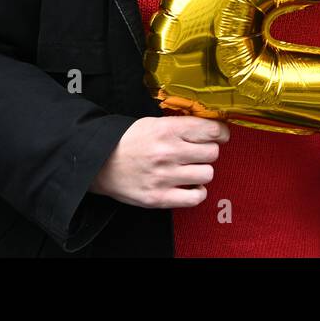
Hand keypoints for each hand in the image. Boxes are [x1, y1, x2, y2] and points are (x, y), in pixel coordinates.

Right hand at [89, 116, 229, 208]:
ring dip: (202, 171)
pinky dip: (197, 192)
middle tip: (199, 152)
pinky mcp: (159, 198)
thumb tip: (212, 127)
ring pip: (208, 174)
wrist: (99, 164)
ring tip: (191, 169)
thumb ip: (181, 125)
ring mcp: (164, 177)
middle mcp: (168, 153)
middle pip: (213, 153)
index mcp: (167, 130)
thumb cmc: (129, 142)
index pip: (211, 130)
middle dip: (209, 151)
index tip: (219, 135)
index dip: (220, 133)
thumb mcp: (153, 123)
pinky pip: (195, 198)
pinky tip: (189, 186)